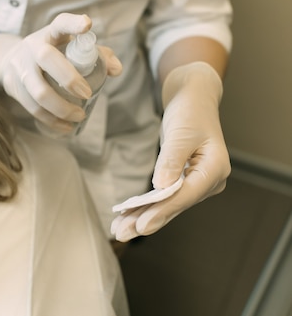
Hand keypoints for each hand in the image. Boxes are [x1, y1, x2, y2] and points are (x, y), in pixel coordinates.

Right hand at [0, 13, 121, 131]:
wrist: (9, 61)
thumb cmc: (51, 54)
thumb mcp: (69, 47)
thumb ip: (97, 55)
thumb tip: (116, 69)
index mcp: (50, 34)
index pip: (60, 23)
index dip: (73, 24)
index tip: (87, 25)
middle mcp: (33, 47)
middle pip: (47, 58)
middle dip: (68, 78)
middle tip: (87, 94)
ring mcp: (21, 68)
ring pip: (39, 91)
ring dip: (61, 107)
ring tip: (80, 115)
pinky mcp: (15, 88)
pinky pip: (33, 108)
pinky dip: (51, 120)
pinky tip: (66, 126)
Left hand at [111, 61, 230, 241]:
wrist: (194, 99)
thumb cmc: (190, 112)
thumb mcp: (180, 132)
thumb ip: (171, 159)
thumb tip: (162, 187)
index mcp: (215, 168)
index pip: (185, 195)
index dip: (162, 210)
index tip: (141, 225)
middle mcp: (209, 180)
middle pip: (175, 205)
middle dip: (147, 219)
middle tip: (121, 234)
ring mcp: (197, 182)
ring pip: (168, 204)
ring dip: (143, 216)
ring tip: (119, 230)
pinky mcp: (184, 180)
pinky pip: (164, 197)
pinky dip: (146, 205)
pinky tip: (128, 217)